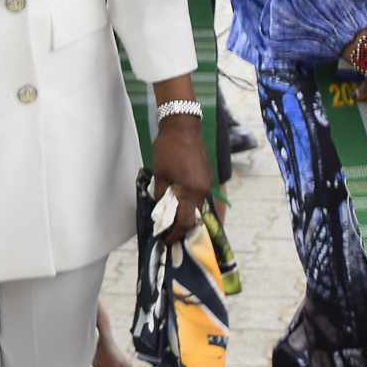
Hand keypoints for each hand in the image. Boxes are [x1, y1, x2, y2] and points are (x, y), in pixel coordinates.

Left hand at [149, 109, 211, 239]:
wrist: (183, 125)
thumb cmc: (168, 148)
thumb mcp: (159, 173)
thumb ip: (160, 194)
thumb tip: (159, 208)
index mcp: (191, 190)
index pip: (184, 222)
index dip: (174, 234)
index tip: (165, 241)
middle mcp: (203, 189)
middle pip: (194, 217)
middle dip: (180, 227)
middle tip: (167, 233)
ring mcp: (207, 181)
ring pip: (197, 206)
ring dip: (185, 213)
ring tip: (171, 217)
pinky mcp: (207, 174)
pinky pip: (199, 194)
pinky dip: (189, 201)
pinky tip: (179, 200)